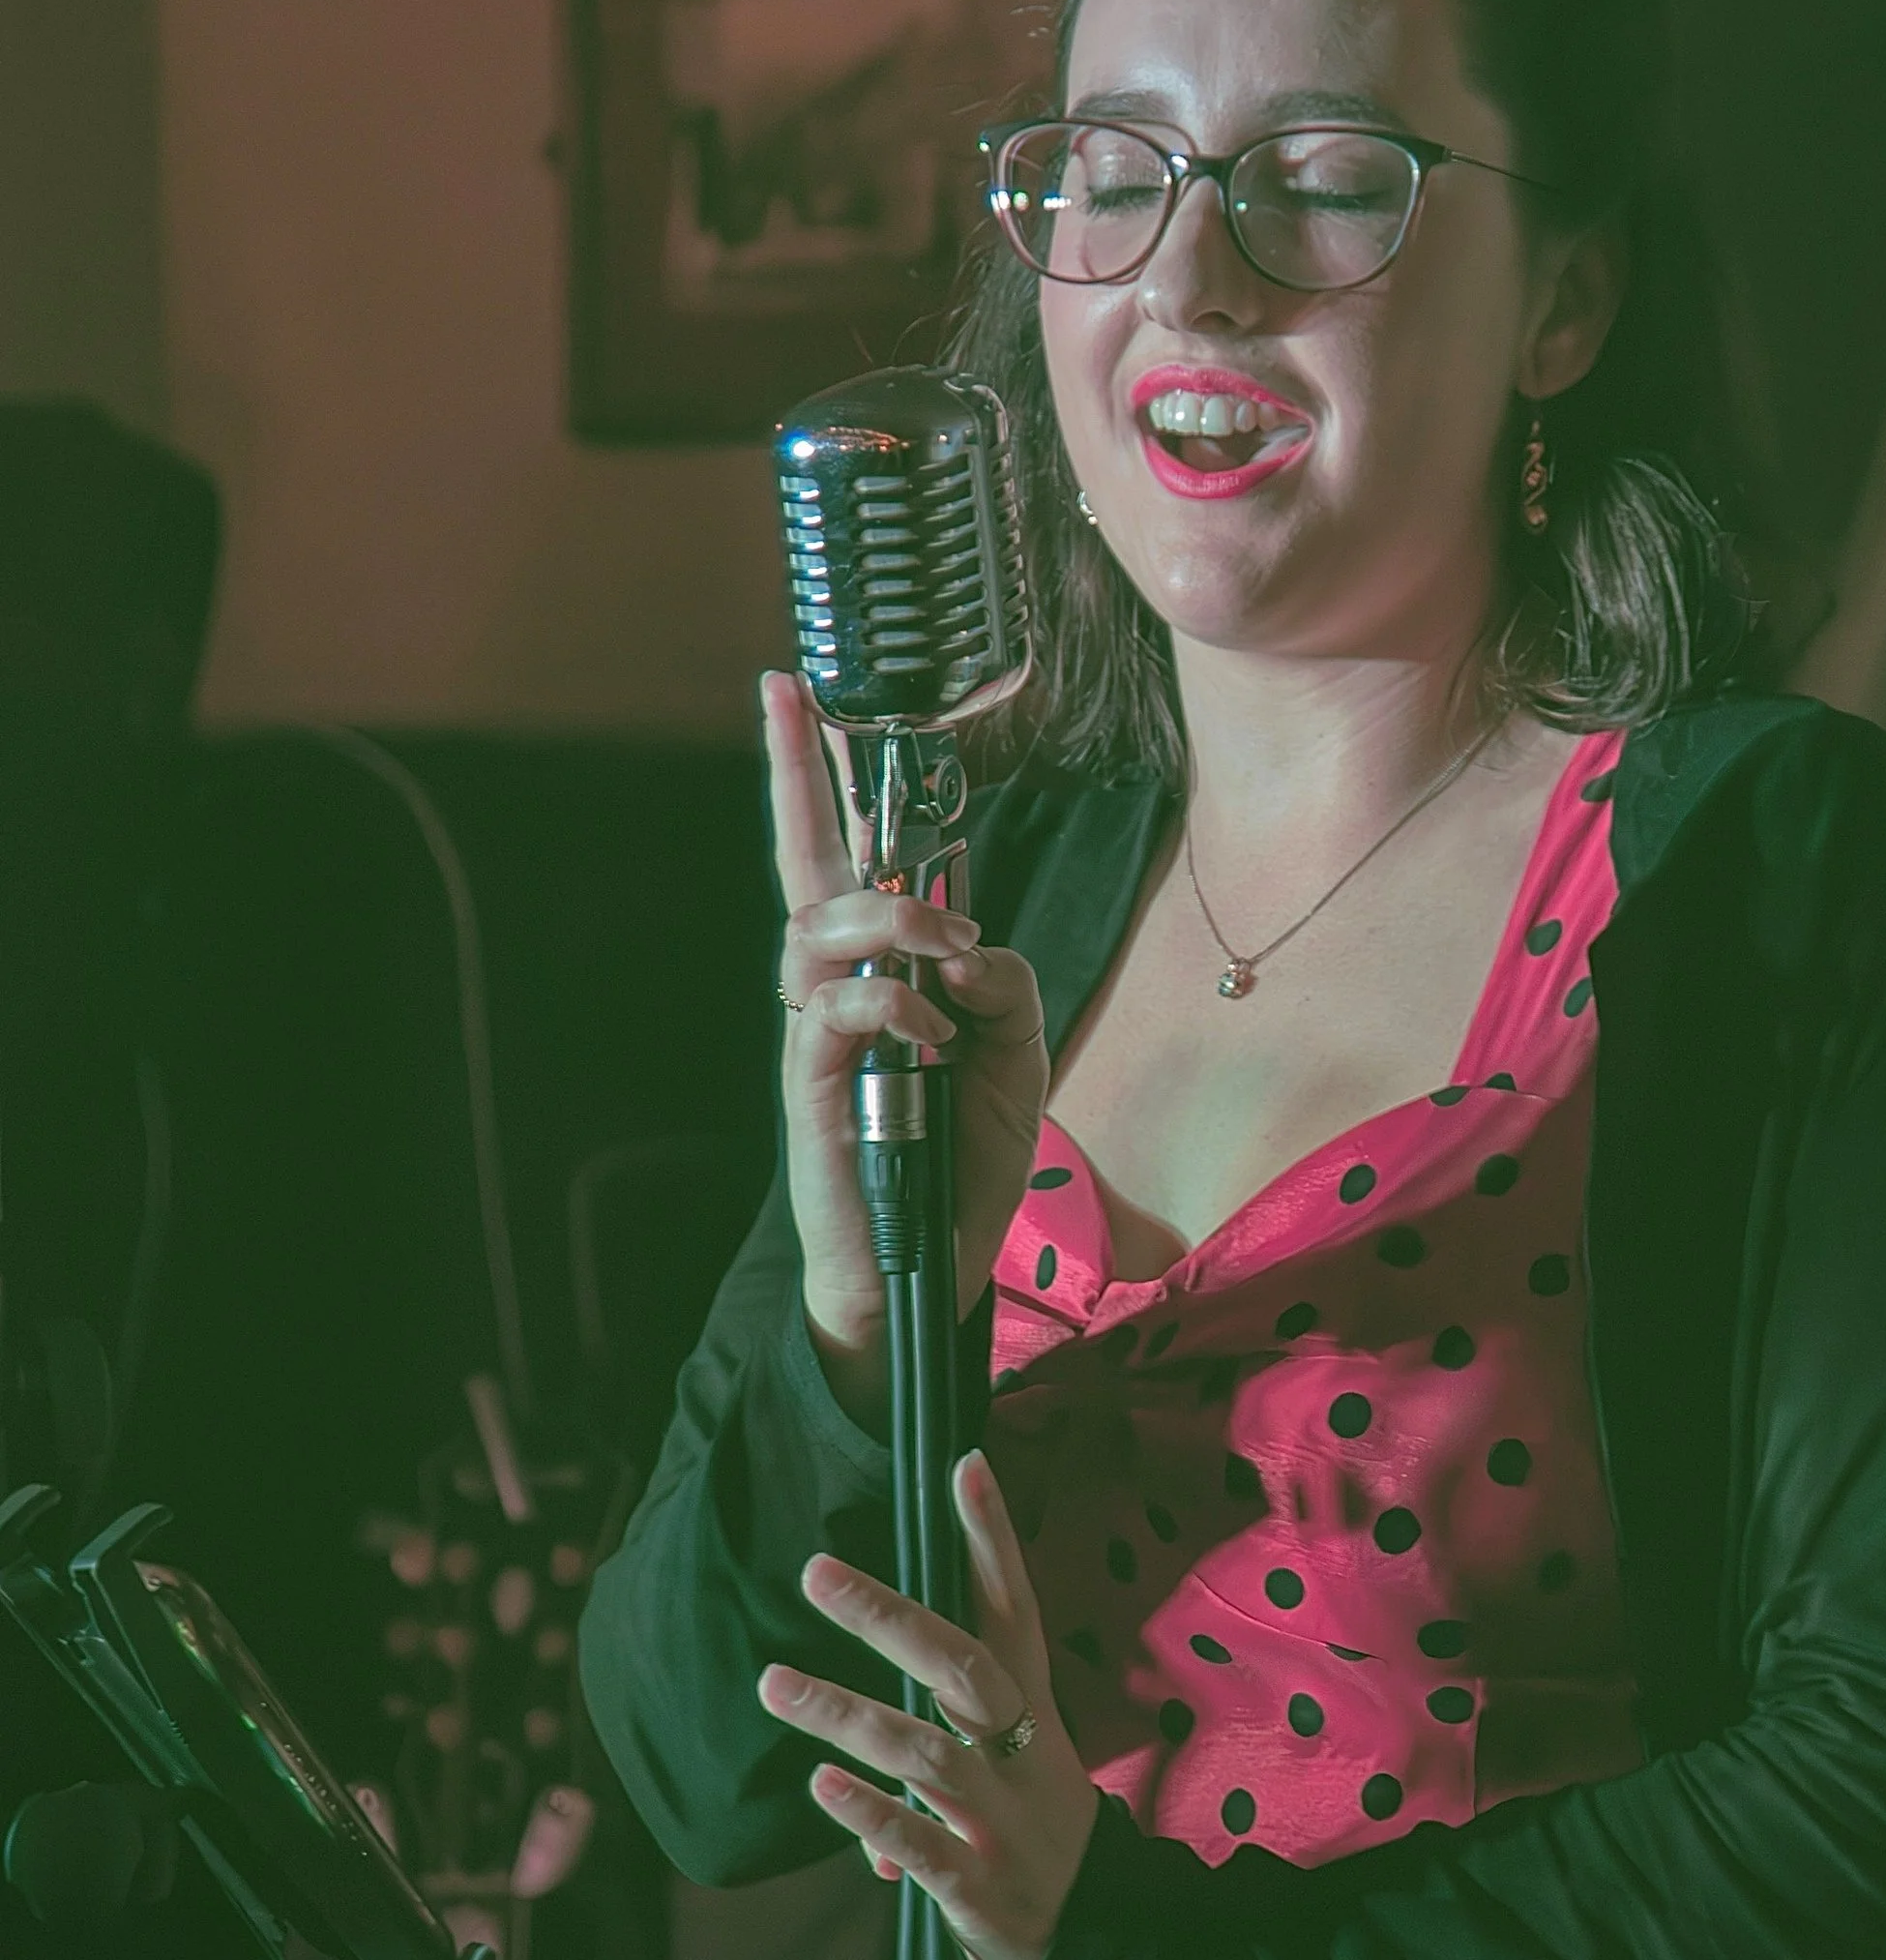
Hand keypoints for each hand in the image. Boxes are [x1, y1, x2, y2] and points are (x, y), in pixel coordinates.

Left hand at [757, 1447, 1099, 1959]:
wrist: (1099, 1950)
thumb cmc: (1037, 1835)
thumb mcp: (1016, 1763)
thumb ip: (945, 1724)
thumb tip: (872, 1687)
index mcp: (1035, 1712)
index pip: (1015, 1609)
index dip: (993, 1539)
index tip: (964, 1464)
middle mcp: (1023, 1756)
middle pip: (962, 1668)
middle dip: (890, 1616)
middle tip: (815, 1571)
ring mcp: (1002, 1822)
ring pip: (925, 1752)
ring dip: (846, 1713)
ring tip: (773, 1684)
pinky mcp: (980, 1889)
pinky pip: (921, 1845)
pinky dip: (871, 1815)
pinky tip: (821, 1784)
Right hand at [763, 670, 1048, 1367]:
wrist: (922, 1268)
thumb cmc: (961, 1157)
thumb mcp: (1015, 1055)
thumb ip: (1005, 984)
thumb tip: (965, 947)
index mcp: (878, 966)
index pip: (844, 852)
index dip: (817, 772)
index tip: (796, 690)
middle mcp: (832, 987)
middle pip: (801, 866)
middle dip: (798, 782)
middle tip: (811, 719)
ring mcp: (814, 1034)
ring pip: (815, 930)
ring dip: (887, 918)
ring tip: (944, 947)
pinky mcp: (810, 1089)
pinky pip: (829, 1013)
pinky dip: (887, 1005)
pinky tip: (929, 1032)